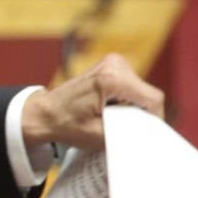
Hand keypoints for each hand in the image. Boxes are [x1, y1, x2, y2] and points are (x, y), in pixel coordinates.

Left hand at [22, 53, 164, 151]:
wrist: (43, 113)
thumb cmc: (65, 124)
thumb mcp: (100, 136)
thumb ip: (128, 133)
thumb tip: (151, 135)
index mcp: (112, 79)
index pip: (153, 99)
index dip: (154, 119)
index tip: (146, 133)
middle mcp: (115, 64)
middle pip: (147, 94)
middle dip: (140, 114)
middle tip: (125, 129)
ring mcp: (113, 62)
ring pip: (140, 91)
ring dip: (132, 107)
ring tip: (112, 119)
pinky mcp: (111, 65)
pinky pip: (131, 86)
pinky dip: (125, 101)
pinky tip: (109, 110)